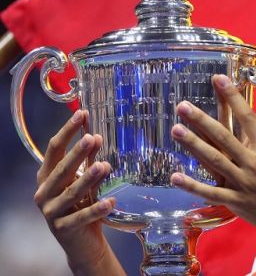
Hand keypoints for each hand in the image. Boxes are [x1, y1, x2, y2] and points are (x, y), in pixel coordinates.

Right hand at [34, 110, 117, 273]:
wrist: (82, 242)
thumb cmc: (82, 205)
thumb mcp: (85, 180)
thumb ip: (89, 161)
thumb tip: (97, 137)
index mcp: (47, 176)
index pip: (53, 150)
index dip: (67, 131)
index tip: (82, 114)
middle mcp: (44, 193)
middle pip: (61, 169)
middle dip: (76, 154)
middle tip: (92, 139)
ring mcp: (51, 212)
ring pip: (71, 193)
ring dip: (88, 179)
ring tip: (104, 166)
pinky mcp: (63, 229)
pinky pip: (82, 217)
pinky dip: (96, 209)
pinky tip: (110, 201)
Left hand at [170, 74, 255, 229]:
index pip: (246, 117)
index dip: (232, 97)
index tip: (219, 79)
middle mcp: (252, 162)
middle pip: (223, 137)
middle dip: (202, 120)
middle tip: (183, 106)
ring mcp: (242, 182)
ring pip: (214, 160)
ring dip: (193, 145)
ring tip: (176, 130)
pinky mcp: (235, 200)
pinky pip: (210, 192)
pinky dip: (192, 185)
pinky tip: (175, 176)